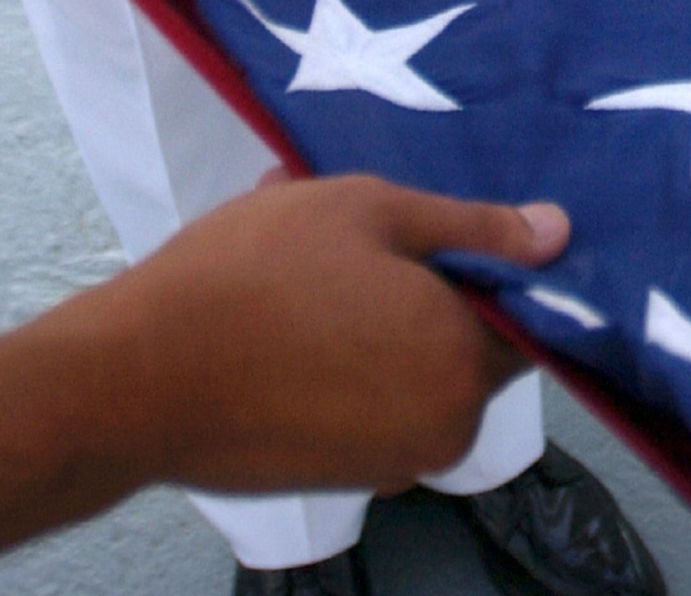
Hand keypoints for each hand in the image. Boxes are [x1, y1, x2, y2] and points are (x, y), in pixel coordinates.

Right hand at [75, 175, 566, 495]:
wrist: (133, 379)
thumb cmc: (249, 276)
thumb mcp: (367, 211)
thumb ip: (473, 227)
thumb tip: (557, 235)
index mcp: (462, 365)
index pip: (523, 317)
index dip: (489, 270)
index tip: (440, 235)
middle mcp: (443, 431)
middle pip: (466, 348)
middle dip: (424, 294)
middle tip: (356, 243)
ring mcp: (390, 464)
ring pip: (413, 375)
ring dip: (380, 327)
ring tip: (311, 273)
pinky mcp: (339, 478)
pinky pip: (372, 409)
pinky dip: (348, 368)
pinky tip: (290, 323)